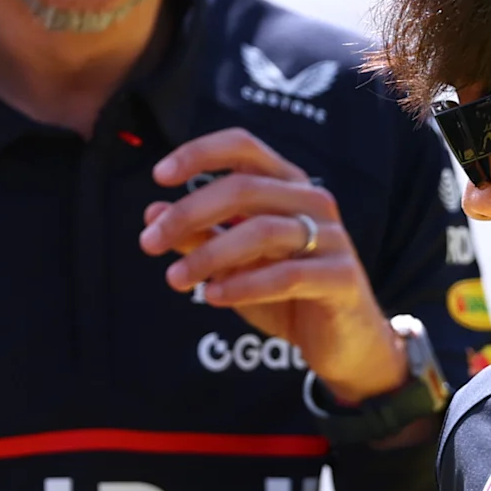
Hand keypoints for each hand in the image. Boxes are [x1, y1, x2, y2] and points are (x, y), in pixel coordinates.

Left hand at [140, 127, 405, 405]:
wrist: (342, 343)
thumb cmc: (286, 295)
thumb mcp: (234, 265)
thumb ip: (200, 237)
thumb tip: (152, 214)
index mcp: (287, 186)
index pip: (244, 148)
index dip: (200, 153)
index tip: (160, 176)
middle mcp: (312, 201)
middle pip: (244, 188)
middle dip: (188, 213)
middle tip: (149, 243)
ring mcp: (331, 238)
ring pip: (262, 231)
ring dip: (209, 254)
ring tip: (175, 279)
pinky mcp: (341, 276)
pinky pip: (287, 274)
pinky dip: (244, 284)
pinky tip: (215, 296)